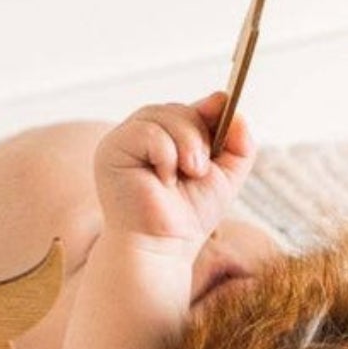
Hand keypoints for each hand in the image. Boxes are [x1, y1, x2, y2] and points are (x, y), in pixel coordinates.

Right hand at [94, 93, 255, 250]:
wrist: (164, 247)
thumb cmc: (188, 216)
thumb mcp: (224, 174)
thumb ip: (236, 140)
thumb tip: (228, 101)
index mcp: (165, 137)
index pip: (191, 108)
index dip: (212, 111)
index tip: (226, 120)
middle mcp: (142, 134)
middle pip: (179, 108)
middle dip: (200, 136)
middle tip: (198, 169)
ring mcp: (124, 139)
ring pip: (164, 115)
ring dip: (186, 145)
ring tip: (183, 176)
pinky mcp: (111, 149)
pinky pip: (147, 132)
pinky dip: (165, 155)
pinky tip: (161, 179)